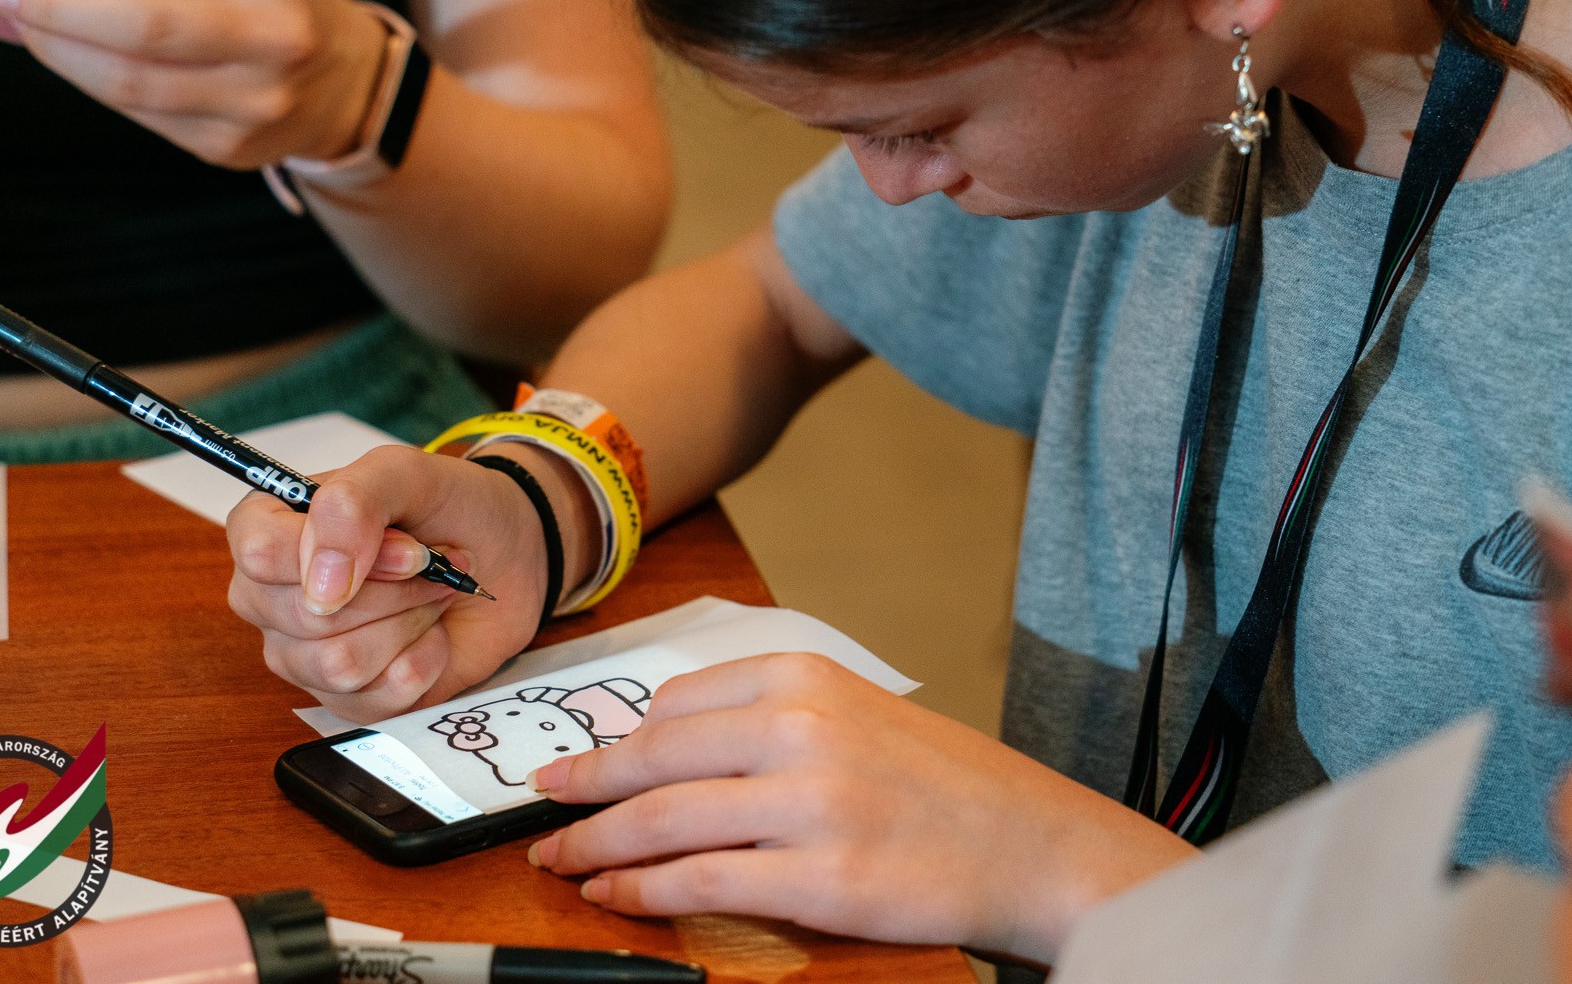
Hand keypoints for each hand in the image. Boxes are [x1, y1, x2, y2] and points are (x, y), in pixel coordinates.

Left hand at [0, 0, 388, 167]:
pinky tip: (73, 59)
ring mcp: (253, 101)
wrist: (347, 82)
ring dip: (59, 51)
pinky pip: (141, 115)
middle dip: (51, 8)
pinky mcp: (231, 146)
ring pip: (129, 82)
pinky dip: (93, 83)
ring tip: (25, 25)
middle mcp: (269, 35)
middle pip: (135, 28)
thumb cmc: (271, 1)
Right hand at [224, 446, 552, 721]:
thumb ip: (353, 502)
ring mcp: (301, 654)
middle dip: (395, 589)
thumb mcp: (407, 472)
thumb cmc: (448, 508)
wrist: (503, 557)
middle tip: (431, 564)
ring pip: (338, 665)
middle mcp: (270, 596)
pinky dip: (424, 662)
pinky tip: (431, 635)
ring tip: (431, 594)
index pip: (261, 553)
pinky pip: (375, 700)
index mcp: (267, 528)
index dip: (338, 554)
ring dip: (410, 623)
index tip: (405, 548)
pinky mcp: (343, 697)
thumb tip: (322, 583)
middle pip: (309, 616)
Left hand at [523, 653, 1194, 962]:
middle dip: (584, 788)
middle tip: (541, 806)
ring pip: (664, 820)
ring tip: (559, 860)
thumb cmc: (942, 783)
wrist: (1030, 842)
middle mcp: (802, 728)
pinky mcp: (821, 877)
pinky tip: (615, 895)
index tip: (579, 764)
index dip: (617, 740)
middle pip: (655, 758)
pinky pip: (702, 881)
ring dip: (596, 844)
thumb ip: (770, 716)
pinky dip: (642, 890)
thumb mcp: (857, 712)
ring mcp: (810, 804)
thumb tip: (665, 740)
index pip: (677, 702)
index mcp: (806, 677)